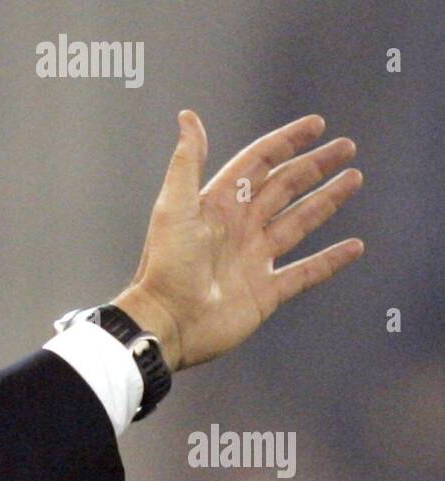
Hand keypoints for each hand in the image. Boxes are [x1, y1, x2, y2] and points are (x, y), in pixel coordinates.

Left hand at [112, 110, 363, 371]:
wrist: (166, 324)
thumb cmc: (164, 267)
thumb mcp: (174, 208)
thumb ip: (187, 163)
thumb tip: (188, 117)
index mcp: (218, 206)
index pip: (258, 164)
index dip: (285, 143)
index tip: (315, 125)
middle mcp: (239, 230)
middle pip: (284, 188)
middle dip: (314, 167)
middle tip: (346, 148)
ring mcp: (253, 261)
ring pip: (298, 224)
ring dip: (326, 202)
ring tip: (353, 179)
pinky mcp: (264, 293)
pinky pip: (305, 274)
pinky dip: (330, 261)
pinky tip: (354, 247)